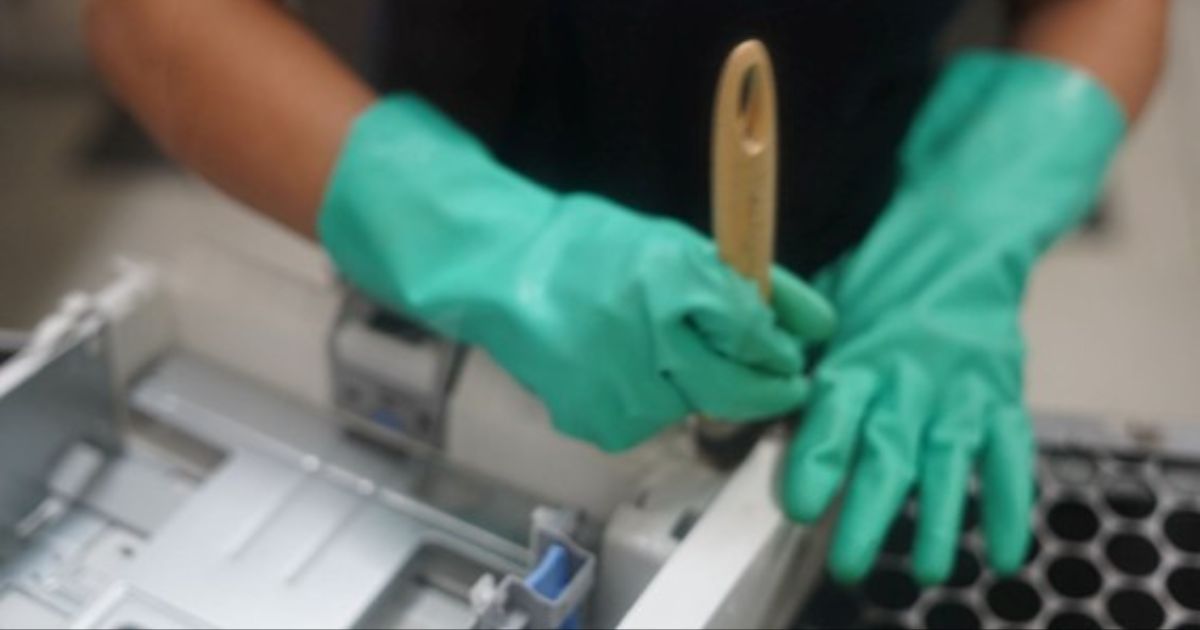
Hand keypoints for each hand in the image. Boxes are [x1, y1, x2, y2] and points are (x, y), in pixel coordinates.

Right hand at [319, 96, 834, 451]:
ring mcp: (621, 389)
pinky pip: (646, 423)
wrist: (501, 275)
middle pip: (735, 389)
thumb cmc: (588, 248)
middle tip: (779, 383)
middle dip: (765, 389)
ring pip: (692, 408)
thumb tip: (814, 319)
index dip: (783, 346)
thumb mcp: (671, 245)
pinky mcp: (598, 422)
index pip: (753, 331)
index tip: (794, 353)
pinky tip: (626, 370)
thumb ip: (738, 282)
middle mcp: (651, 340)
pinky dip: (651, 403)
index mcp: (672, 281)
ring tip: (667, 356)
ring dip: (699, 391)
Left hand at [780, 52, 1125, 582]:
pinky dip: (1010, 504)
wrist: (959, 232)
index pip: (832, 417)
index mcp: (857, 357)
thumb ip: (793, 353)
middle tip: (849, 562)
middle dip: (867, 512)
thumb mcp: (823, 304)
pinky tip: (1004, 551)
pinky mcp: (1000, 395)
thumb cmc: (879, 275)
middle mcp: (908, 379)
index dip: (817, 463)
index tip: (801, 504)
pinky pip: (1010, 455)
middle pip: (888, 453)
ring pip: (949, 463)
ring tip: (924, 567)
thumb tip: (747, 389)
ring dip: (937, 519)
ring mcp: (960, 390)